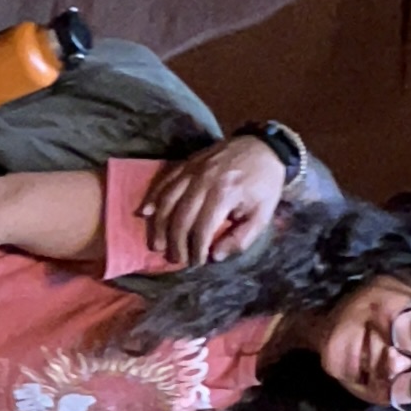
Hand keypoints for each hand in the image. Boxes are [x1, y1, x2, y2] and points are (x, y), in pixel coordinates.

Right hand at [140, 138, 294, 268]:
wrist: (264, 147)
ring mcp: (192, 169)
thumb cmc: (265, 184)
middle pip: (181, 217)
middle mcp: (204, 181)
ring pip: (167, 200)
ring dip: (159, 225)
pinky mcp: (187, 162)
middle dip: (175, 242)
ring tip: (156, 244)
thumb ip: (241, 238)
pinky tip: (144, 213)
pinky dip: (152, 197)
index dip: (196, 249)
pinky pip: (164, 180)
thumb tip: (215, 256)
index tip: (196, 263)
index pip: (202, 228)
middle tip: (174, 258)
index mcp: (225, 194)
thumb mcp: (263, 215)